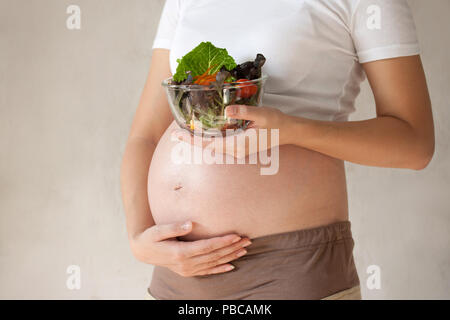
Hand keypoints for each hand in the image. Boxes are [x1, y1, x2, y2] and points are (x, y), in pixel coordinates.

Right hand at [129, 221, 251, 276]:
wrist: (142, 250)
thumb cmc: (150, 237)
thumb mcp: (158, 230)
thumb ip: (174, 227)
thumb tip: (190, 223)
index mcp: (180, 253)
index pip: (207, 247)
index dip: (222, 242)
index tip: (235, 236)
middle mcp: (186, 264)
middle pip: (214, 256)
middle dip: (231, 248)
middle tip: (247, 240)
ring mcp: (187, 270)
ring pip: (213, 263)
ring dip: (230, 257)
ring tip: (244, 249)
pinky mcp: (188, 271)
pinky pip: (207, 272)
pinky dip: (220, 269)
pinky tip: (232, 266)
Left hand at [174, 105, 291, 158]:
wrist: (289, 132)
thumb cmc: (276, 122)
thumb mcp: (262, 114)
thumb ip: (244, 112)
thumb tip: (227, 111)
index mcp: (238, 144)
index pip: (209, 144)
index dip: (192, 140)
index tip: (178, 135)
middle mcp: (236, 151)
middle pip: (208, 148)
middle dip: (191, 141)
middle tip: (175, 133)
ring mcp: (238, 152)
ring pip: (213, 148)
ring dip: (199, 141)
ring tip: (185, 133)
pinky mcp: (240, 149)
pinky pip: (220, 146)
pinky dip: (208, 141)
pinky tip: (203, 134)